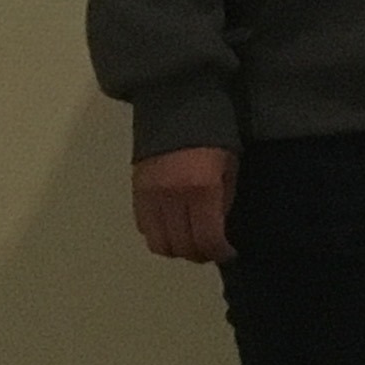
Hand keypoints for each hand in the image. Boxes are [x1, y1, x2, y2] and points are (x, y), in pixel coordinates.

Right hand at [132, 146, 236, 263]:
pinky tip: (172, 227)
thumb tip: (220, 231)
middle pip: (180, 246)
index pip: (207, 238)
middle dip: (198, 254)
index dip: (219, 253)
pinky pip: (143, 227)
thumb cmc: (214, 137)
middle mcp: (172, 197)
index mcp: (202, 189)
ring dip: (176, 248)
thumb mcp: (230, 168)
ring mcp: (150, 195)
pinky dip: (158, 234)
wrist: (176, 109)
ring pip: (158, 243)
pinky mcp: (135, 191)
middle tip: (210, 251)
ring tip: (190, 242)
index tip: (228, 253)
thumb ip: (225, 201)